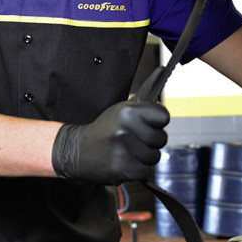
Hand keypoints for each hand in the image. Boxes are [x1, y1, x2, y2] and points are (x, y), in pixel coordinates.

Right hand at [51, 101, 169, 184]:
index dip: (157, 122)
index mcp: (128, 111)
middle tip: (135, 139)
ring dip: (145, 156)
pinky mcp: (122, 169)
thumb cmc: (106, 127)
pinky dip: (138, 170)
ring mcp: (123, 150)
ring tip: (129, 151)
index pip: (164, 116)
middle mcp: (126, 129)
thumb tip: (163, 69)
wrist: (78, 150)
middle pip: (162, 139)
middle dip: (152, 141)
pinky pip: (146, 171)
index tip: (146, 124)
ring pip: (155, 157)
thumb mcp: (123, 106)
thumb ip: (147, 90)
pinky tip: (125, 162)